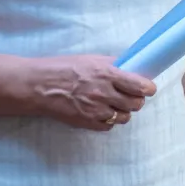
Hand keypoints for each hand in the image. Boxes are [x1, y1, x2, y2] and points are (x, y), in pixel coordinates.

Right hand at [29, 55, 156, 130]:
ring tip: (115, 104)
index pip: (141, 86)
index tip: (148, 88)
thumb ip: (114, 64)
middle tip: (131, 96)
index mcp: (107, 74)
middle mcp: (104, 93)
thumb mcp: (91, 59)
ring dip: (123, 111)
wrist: (36, 85)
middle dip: (136, 100)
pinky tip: (102, 112)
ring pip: (125, 117)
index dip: (148, 88)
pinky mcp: (86, 122)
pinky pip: (109, 126)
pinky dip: (108, 121)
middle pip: (136, 104)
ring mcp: (95, 110)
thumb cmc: (62, 68)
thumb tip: (134, 67)